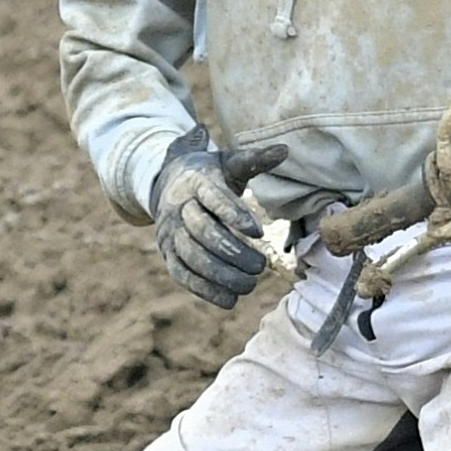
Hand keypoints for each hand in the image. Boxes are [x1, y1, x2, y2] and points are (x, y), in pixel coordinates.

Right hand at [154, 135, 290, 308]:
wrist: (165, 183)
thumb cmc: (208, 174)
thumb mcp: (228, 162)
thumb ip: (254, 159)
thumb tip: (285, 150)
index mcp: (196, 180)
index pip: (213, 198)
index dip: (234, 215)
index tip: (259, 232)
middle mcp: (178, 207)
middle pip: (202, 232)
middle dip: (232, 252)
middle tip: (261, 266)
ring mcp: (170, 232)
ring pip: (191, 256)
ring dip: (220, 275)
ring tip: (250, 284)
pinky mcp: (167, 254)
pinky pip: (182, 275)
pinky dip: (205, 290)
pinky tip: (230, 300)